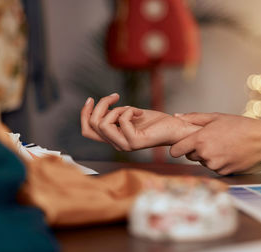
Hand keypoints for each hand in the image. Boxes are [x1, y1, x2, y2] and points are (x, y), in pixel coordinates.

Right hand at [80, 93, 200, 150]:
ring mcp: (125, 145)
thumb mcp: (129, 114)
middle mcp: (117, 144)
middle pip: (93, 125)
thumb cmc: (156, 121)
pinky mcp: (135, 142)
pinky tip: (140, 112)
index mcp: (114, 138)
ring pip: (103, 124)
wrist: (176, 128)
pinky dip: (129, 110)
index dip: (84, 114)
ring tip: (132, 108)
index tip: (91, 99)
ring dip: (116, 109)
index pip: (87, 131)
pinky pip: (121, 120)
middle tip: (116, 97)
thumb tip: (100, 107)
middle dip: (101, 106)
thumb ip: (114, 114)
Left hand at [169, 112, 260, 174]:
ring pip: (202, 162)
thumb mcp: (215, 117)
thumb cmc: (239, 126)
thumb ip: (193, 118)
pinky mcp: (223, 173)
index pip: (176, 150)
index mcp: (200, 139)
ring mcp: (214, 165)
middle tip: (210, 140)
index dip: (177, 148)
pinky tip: (228, 153)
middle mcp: (205, 154)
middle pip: (189, 156)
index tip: (181, 145)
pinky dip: (218, 162)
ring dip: (208, 156)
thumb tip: (176, 117)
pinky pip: (214, 168)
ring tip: (223, 145)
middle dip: (196, 150)